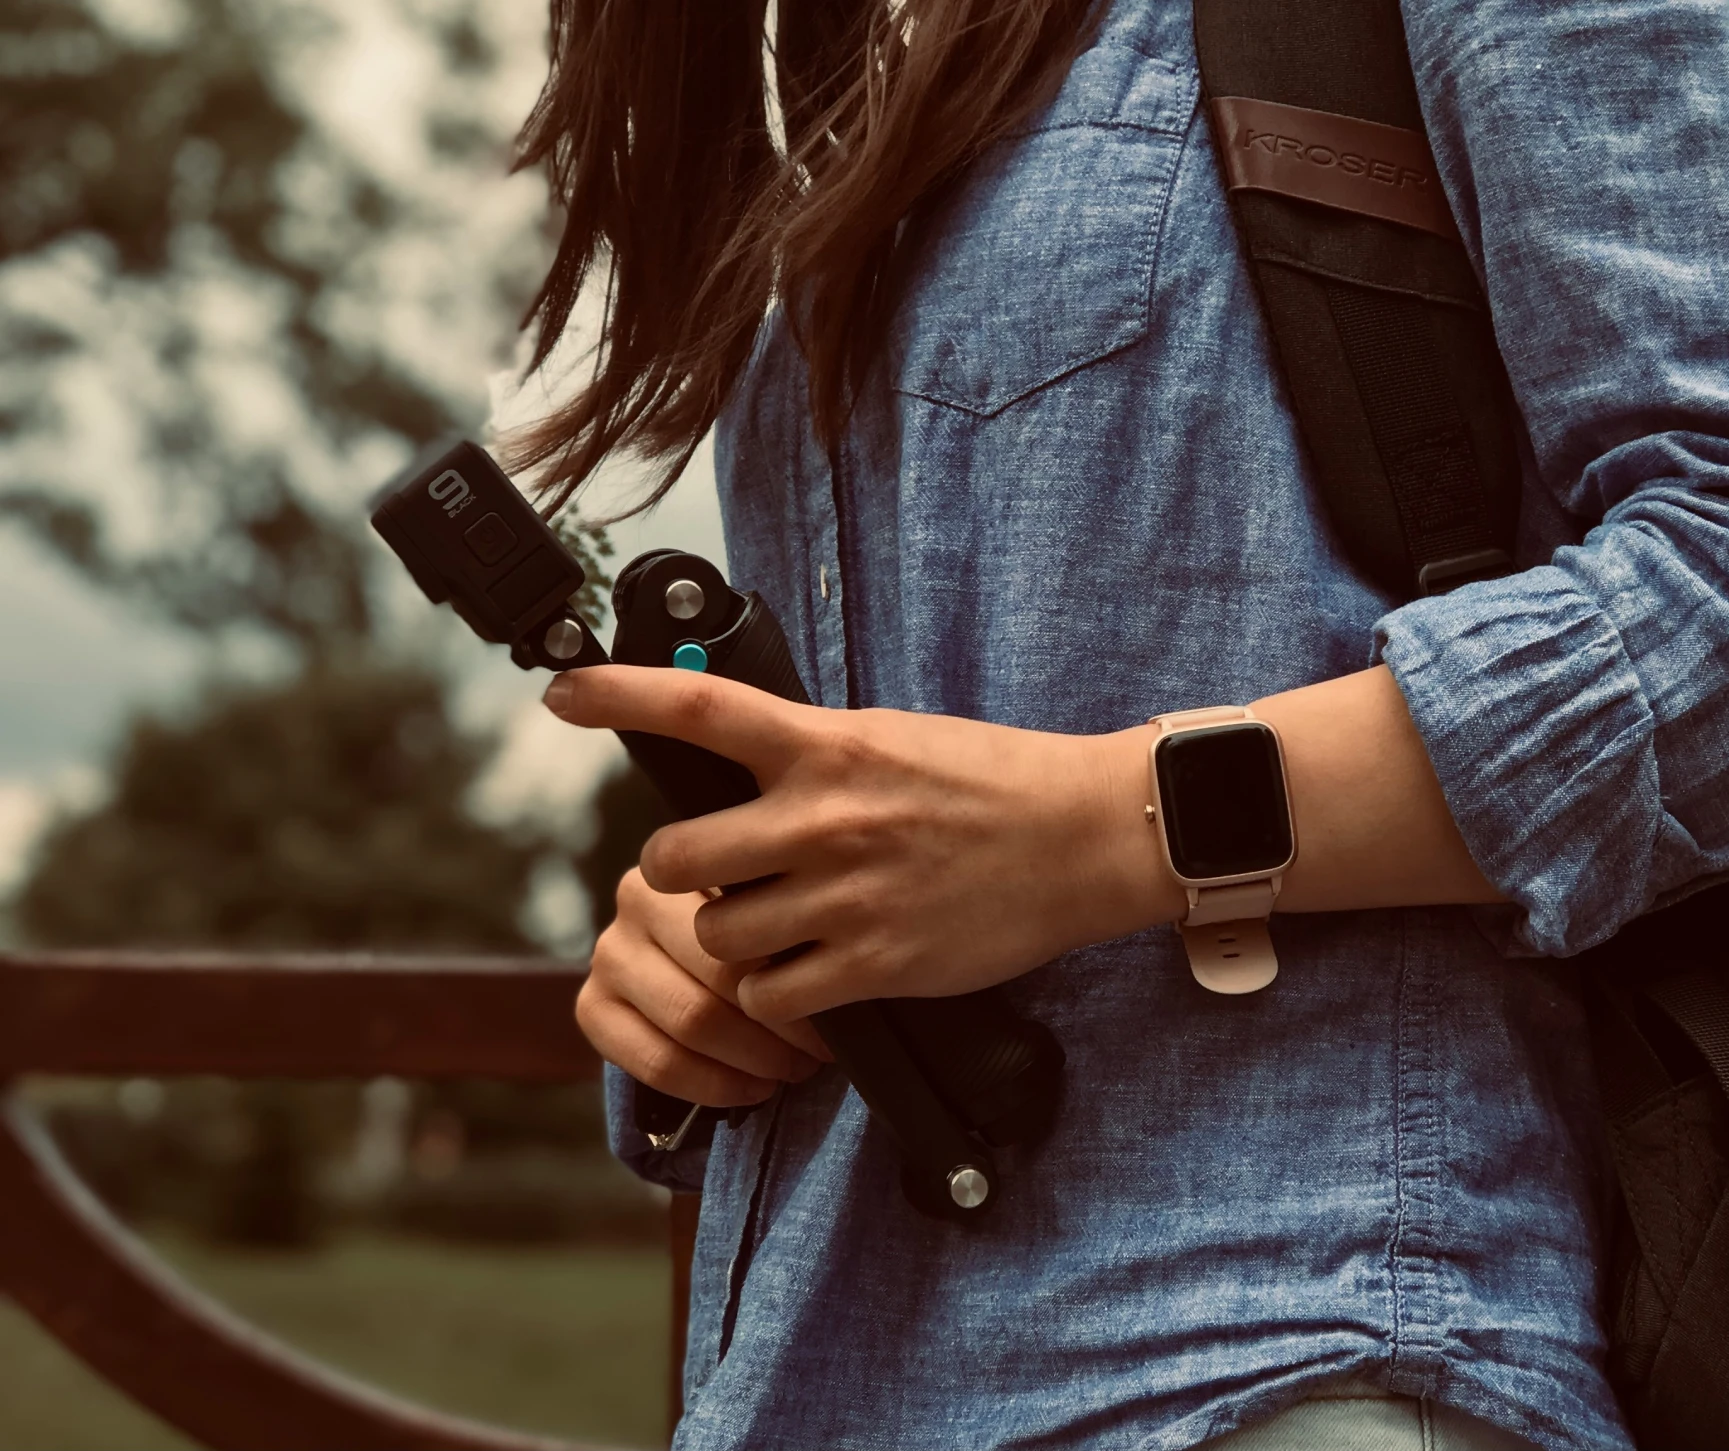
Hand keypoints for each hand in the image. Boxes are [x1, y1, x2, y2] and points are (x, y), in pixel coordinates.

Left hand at [547, 667, 1181, 1028]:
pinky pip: (769, 997)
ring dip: (734, 940)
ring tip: (784, 930)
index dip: (617, 694)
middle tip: (719, 876)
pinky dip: (775, 997)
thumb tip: (743, 768)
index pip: (699, 707)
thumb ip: (814, 754)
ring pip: (718, 935)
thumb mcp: (895, 739)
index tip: (560, 692)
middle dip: (681, 874)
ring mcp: (844, 896)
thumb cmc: (995, 781)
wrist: (1083, 837)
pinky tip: (810, 978)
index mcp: (828, 747)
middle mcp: (823, 818)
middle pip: (674, 857)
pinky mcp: (873, 964)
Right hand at [576, 867, 831, 1105]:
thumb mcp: (776, 898)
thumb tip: (837, 958)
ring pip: (690, 1023)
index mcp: (689, 862)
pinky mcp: (591, 1007)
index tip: (833, 998)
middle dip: (780, 1024)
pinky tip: (752, 1088)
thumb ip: (791, 913)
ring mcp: (607, 954)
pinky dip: (713, 1085)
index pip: (745, 924)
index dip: (795, 970)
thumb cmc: (759, 925)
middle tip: (821, 1049)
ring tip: (794, 1068)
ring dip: (753, 1058)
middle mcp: (636, 899)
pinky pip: (655, 1063)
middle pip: (720, 977)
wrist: (693, 951)